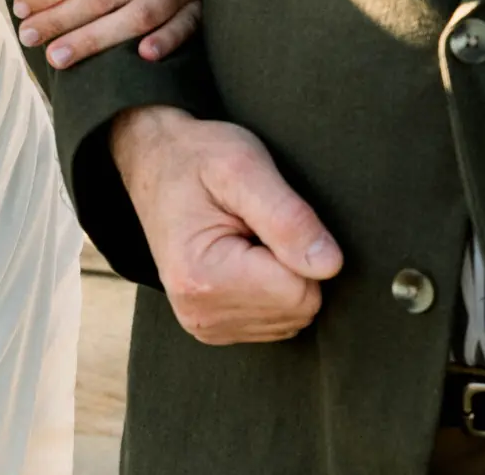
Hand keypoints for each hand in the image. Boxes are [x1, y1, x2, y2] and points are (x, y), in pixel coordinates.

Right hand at [110, 105, 340, 344]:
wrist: (154, 162)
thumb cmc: (198, 157)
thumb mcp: (244, 166)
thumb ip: (288, 217)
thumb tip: (330, 266)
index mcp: (203, 277)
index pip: (301, 291)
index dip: (298, 246)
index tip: (262, 215)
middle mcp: (201, 313)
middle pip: (299, 308)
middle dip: (292, 264)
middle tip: (254, 223)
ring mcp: (205, 326)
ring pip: (291, 318)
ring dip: (282, 277)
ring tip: (246, 237)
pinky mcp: (213, 328)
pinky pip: (276, 321)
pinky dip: (271, 290)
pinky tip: (242, 257)